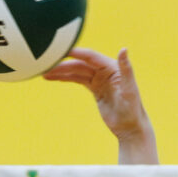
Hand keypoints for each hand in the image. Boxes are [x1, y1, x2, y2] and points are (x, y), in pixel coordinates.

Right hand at [44, 47, 158, 161]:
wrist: (130, 127)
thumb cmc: (132, 110)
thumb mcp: (129, 90)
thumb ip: (126, 68)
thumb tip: (123, 49)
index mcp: (113, 67)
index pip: (91, 57)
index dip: (76, 53)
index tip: (61, 50)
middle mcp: (105, 70)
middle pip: (80, 64)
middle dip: (63, 64)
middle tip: (46, 65)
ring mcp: (99, 79)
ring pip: (76, 72)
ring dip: (61, 71)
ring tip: (44, 72)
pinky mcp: (95, 88)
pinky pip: (77, 80)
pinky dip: (65, 78)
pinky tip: (53, 78)